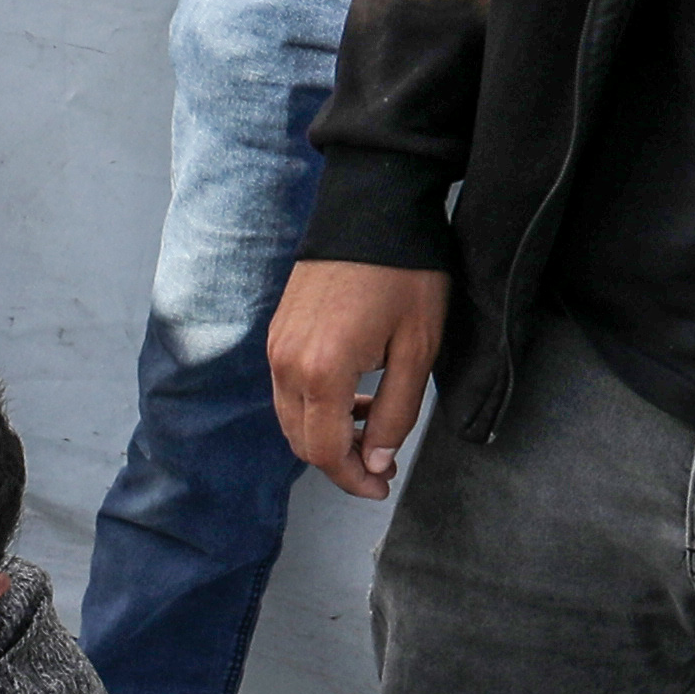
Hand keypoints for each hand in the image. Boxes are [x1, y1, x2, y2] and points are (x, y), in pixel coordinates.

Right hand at [270, 260, 448, 497]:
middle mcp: (288, 364)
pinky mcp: (278, 333)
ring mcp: (277, 348)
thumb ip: (397, 413)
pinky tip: (353, 394)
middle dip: (342, 462)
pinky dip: (316, 407)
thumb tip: (378, 460)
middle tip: (381, 464)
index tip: (381, 487)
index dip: (355, 480)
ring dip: (328, 434)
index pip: (328, 453)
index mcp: (323, 372)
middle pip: (303, 443)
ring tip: (372, 424)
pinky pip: (288, 390)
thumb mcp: (418, 348)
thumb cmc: (403, 272)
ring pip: (292, 419)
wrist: (372, 206)